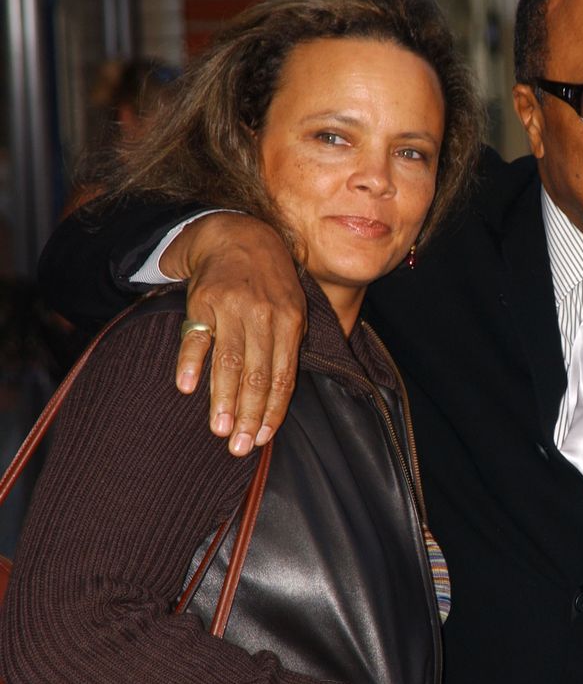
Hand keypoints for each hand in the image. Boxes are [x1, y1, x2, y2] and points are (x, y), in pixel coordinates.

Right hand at [165, 213, 305, 455]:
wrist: (238, 236)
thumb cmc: (271, 283)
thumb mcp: (293, 307)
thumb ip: (290, 347)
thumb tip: (281, 398)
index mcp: (290, 321)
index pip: (283, 374)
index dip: (273, 408)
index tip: (263, 437)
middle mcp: (263, 315)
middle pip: (257, 373)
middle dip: (249, 414)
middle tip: (240, 447)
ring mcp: (232, 307)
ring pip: (229, 361)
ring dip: (223, 399)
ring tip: (220, 430)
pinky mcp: (203, 300)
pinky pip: (196, 335)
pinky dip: (191, 362)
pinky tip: (188, 388)